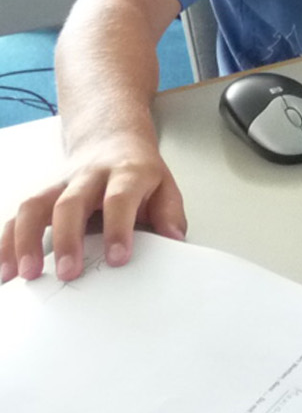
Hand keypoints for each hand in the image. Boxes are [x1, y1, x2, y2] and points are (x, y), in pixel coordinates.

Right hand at [0, 132, 186, 283]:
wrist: (112, 139)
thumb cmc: (138, 170)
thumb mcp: (165, 185)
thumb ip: (169, 214)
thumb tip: (174, 241)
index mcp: (126, 173)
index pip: (120, 198)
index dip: (118, 228)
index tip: (118, 258)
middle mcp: (89, 176)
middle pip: (72, 202)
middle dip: (68, 239)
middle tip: (68, 272)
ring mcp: (61, 184)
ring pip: (35, 205)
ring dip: (26, 240)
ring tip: (24, 274)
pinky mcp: (41, 194)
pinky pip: (18, 216)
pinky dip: (7, 242)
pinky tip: (5, 268)